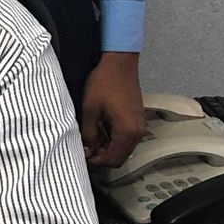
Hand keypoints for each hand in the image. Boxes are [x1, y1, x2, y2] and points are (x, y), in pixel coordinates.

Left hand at [80, 50, 145, 167]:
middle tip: (86, 147)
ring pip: (123, 148)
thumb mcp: (90, 109)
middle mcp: (138, 132)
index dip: (96, 161)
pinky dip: (114, 138)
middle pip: (120, 157)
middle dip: (102, 156)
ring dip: (108, 147)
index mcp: (127, 131)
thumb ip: (88, 133)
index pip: (113, 160)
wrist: (119, 62)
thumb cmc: (103, 82)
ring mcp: (140, 125)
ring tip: (91, 136)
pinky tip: (101, 128)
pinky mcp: (138, 119)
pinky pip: (127, 138)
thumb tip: (86, 150)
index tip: (83, 155)